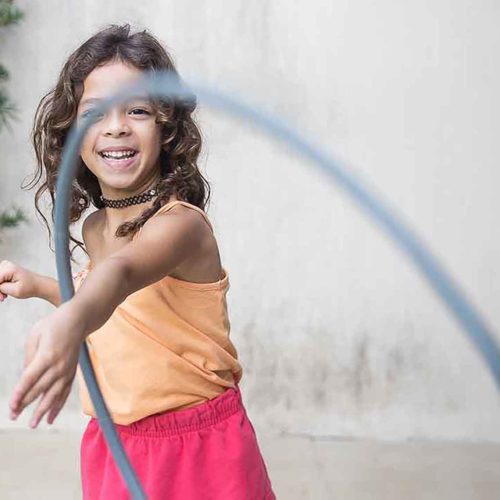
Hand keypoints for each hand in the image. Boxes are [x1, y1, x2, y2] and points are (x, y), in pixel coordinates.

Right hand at [0, 260, 41, 301]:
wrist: (38, 285)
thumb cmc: (30, 287)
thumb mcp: (14, 291)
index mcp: (8, 269)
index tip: (1, 296)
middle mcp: (6, 265)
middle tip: (3, 297)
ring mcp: (5, 266)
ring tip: (5, 295)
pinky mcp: (5, 269)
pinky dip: (0, 286)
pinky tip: (5, 291)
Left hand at [9, 303, 83, 427]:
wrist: (79, 320)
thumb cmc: (53, 324)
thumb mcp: (35, 335)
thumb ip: (29, 357)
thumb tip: (26, 378)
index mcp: (47, 355)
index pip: (30, 379)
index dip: (20, 394)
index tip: (11, 406)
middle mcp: (59, 365)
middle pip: (40, 389)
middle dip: (26, 404)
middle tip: (13, 416)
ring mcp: (67, 370)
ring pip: (54, 395)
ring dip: (43, 411)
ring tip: (33, 424)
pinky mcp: (72, 372)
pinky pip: (65, 393)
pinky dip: (58, 406)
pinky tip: (50, 418)